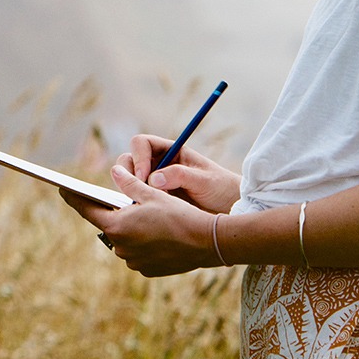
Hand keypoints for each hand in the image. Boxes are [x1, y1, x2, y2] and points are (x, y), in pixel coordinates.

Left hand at [59, 165, 219, 276]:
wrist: (206, 242)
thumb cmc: (178, 213)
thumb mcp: (152, 193)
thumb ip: (128, 183)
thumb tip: (114, 172)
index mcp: (117, 226)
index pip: (88, 209)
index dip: (74, 198)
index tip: (63, 189)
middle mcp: (120, 247)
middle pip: (110, 225)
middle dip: (116, 213)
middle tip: (123, 200)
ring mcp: (133, 261)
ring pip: (125, 239)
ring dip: (131, 228)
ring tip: (148, 217)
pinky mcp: (147, 270)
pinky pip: (138, 252)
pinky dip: (143, 242)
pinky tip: (159, 233)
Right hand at [118, 134, 240, 214]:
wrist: (231, 209)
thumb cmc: (221, 189)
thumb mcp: (205, 181)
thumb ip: (180, 176)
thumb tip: (153, 179)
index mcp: (171, 152)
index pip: (141, 143)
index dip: (138, 158)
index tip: (143, 178)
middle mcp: (159, 164)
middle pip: (129, 159)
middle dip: (127, 174)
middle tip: (137, 193)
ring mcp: (155, 182)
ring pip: (129, 180)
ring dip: (130, 190)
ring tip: (144, 205)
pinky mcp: (155, 200)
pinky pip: (137, 198)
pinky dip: (135, 204)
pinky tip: (146, 214)